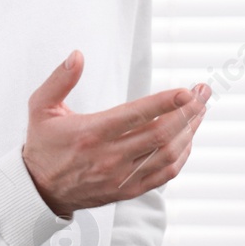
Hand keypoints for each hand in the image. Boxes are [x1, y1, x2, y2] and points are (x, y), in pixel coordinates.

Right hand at [23, 51, 209, 216]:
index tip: (187, 90)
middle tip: (204, 92)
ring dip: (190, 130)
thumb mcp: (40, 107)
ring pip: (167, 154)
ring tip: (201, 110)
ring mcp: (121, 176)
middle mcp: (109, 157)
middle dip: (188, 111)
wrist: (40, 190)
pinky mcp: (128, 190)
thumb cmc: (44, 144)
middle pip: (160, 134)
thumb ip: (59, 80)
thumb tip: (78, 55)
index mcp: (91, 133)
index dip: (165, 102)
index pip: (136, 115)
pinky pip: (164, 173)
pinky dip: (182, 154)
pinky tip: (188, 137)